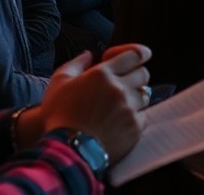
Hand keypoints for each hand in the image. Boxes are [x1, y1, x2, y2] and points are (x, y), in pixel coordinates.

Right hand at [31, 43, 152, 161]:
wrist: (67, 150)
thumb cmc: (60, 116)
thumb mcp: (59, 82)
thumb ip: (76, 64)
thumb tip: (89, 55)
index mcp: (102, 74)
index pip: (134, 54)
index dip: (139, 53)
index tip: (141, 55)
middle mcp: (120, 89)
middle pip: (143, 73)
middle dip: (135, 75)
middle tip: (125, 82)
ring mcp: (129, 109)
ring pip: (144, 95)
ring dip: (135, 96)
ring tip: (120, 104)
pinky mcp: (134, 128)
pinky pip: (143, 116)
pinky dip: (134, 116)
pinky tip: (120, 121)